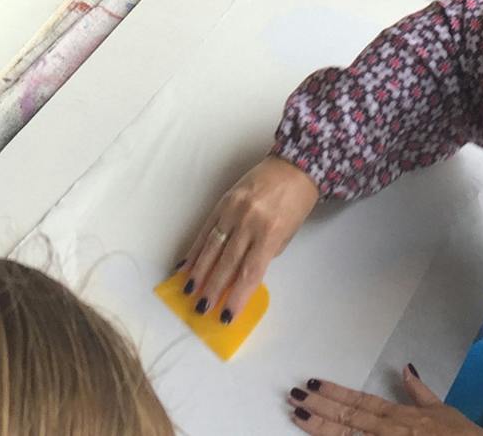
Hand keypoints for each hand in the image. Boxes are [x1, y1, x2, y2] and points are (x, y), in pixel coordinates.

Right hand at [178, 154, 321, 318]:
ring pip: (212, 246)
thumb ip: (264, 254)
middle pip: (227, 262)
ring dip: (198, 271)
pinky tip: (186, 264)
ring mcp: (233, 210)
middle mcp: (249, 222)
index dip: (236, 297)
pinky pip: (206, 228)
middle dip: (213, 288)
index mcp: (270, 233)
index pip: (250, 272)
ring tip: (188, 290)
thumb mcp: (287, 234)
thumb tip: (240, 276)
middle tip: (201, 308)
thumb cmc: (296, 204)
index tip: (225, 316)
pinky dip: (195, 248)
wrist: (293, 165)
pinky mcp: (223, 201)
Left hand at [282, 368, 482, 433]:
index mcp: (400, 417)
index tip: (313, 383)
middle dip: (320, 407)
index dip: (335, 392)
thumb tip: (407, 368)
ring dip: (322, 428)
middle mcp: (391, 432)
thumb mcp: (441, 411)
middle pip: (348, 419)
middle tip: (294, 396)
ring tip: (299, 415)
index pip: (361, 402)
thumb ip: (419, 392)